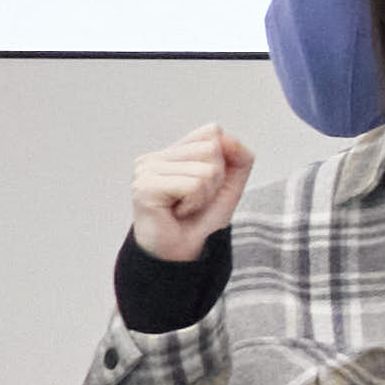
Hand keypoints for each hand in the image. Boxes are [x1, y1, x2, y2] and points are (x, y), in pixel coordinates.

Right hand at [128, 124, 253, 261]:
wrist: (182, 251)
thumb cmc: (201, 218)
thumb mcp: (231, 183)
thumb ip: (239, 156)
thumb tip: (225, 137)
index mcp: (171, 152)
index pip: (213, 132)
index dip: (222, 162)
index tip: (205, 186)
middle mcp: (154, 157)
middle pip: (212, 149)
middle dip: (215, 180)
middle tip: (195, 200)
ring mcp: (146, 170)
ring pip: (206, 170)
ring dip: (205, 195)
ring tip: (186, 207)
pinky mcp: (145, 186)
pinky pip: (194, 185)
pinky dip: (195, 203)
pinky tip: (177, 212)